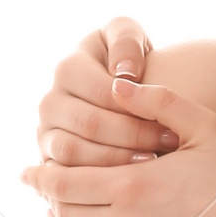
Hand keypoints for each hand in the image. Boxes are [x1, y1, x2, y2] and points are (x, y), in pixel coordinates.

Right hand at [35, 17, 179, 169]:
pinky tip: (128, 180)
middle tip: (167, 143)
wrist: (122, 93)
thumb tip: (124, 74)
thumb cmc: (130, 62)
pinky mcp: (50, 162)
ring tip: (152, 160)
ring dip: (115, 160)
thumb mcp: (129, 37)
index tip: (169, 119)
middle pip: (89, 124)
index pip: (102, 93)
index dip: (137, 107)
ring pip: (74, 153)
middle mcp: (50, 102)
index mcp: (67, 69)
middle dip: (132, 135)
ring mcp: (46, 133)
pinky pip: (67, 177)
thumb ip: (126, 41)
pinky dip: (96, 179)